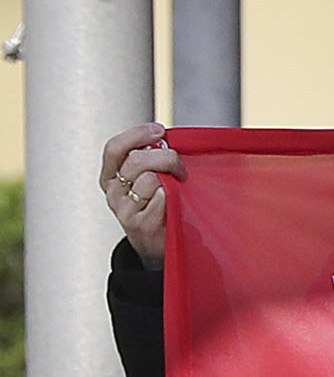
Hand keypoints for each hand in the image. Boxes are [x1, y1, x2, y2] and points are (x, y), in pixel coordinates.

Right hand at [100, 123, 179, 264]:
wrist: (158, 246)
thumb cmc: (158, 207)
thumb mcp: (147, 180)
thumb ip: (149, 160)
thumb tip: (162, 138)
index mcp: (111, 177)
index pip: (115, 148)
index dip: (137, 135)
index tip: (159, 130)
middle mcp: (113, 192)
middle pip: (137, 160)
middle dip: (166, 157)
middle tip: (180, 166)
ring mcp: (124, 209)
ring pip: (150, 178)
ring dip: (171, 178)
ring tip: (177, 187)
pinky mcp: (139, 224)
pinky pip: (161, 197)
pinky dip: (172, 196)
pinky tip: (173, 204)